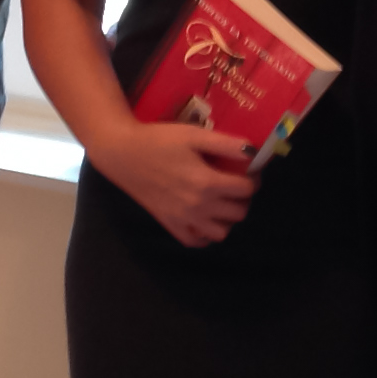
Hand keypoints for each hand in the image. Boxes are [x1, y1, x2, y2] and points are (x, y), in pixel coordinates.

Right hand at [91, 123, 258, 247]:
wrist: (123, 154)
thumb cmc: (159, 141)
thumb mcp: (194, 135)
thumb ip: (225, 144)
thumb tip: (253, 152)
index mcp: (207, 182)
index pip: (246, 190)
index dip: (252, 179)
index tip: (248, 171)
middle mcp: (198, 206)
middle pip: (238, 213)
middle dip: (243, 199)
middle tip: (235, 185)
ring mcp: (183, 219)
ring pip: (221, 233)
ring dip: (227, 219)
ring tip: (222, 202)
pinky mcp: (169, 224)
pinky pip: (195, 242)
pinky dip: (205, 234)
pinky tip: (204, 218)